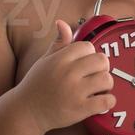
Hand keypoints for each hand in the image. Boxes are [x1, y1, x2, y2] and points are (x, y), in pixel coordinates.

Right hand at [16, 19, 117, 133]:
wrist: (26, 112)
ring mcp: (75, 91)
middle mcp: (68, 73)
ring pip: (107, 79)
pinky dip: (108, 101)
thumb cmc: (36, 85)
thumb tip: (62, 23)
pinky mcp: (80, 109)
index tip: (85, 63)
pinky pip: (106, 101)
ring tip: (98, 89)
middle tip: (95, 75)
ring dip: (106, 85)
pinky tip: (101, 101)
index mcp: (60, 59)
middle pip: (101, 60)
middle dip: (102, 67)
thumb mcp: (44, 61)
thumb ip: (58, 43)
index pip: (88, 46)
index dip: (89, 54)